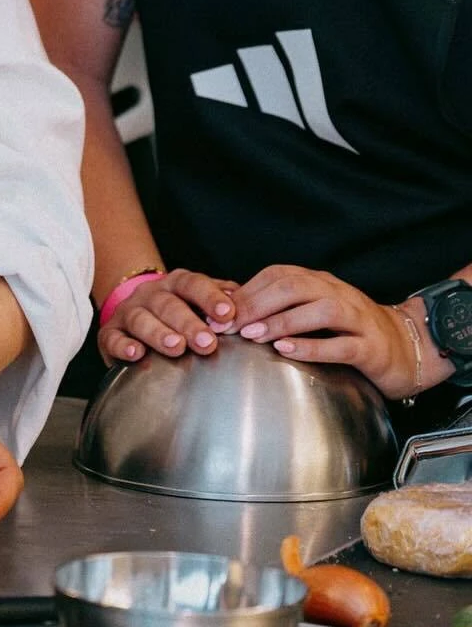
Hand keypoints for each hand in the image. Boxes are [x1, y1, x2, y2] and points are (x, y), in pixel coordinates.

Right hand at [99, 269, 237, 364]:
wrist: (136, 314)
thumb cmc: (180, 312)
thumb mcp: (201, 302)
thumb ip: (224, 302)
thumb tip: (250, 305)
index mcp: (176, 284)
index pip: (193, 283)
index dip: (209, 297)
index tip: (228, 313)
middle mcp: (151, 294)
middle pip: (168, 304)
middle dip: (188, 323)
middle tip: (207, 343)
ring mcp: (129, 312)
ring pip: (142, 319)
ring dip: (159, 333)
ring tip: (176, 347)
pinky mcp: (111, 333)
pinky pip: (114, 338)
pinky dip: (123, 346)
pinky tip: (136, 353)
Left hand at [232, 265, 449, 399]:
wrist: (407, 348)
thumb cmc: (352, 331)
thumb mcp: (316, 313)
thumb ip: (283, 308)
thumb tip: (234, 312)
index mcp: (320, 283)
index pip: (277, 275)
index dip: (246, 291)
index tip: (219, 311)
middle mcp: (337, 293)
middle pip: (293, 286)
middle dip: (256, 303)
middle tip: (229, 324)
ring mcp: (357, 318)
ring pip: (318, 310)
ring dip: (280, 321)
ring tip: (252, 334)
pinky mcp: (372, 347)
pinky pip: (340, 344)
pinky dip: (311, 346)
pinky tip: (285, 351)